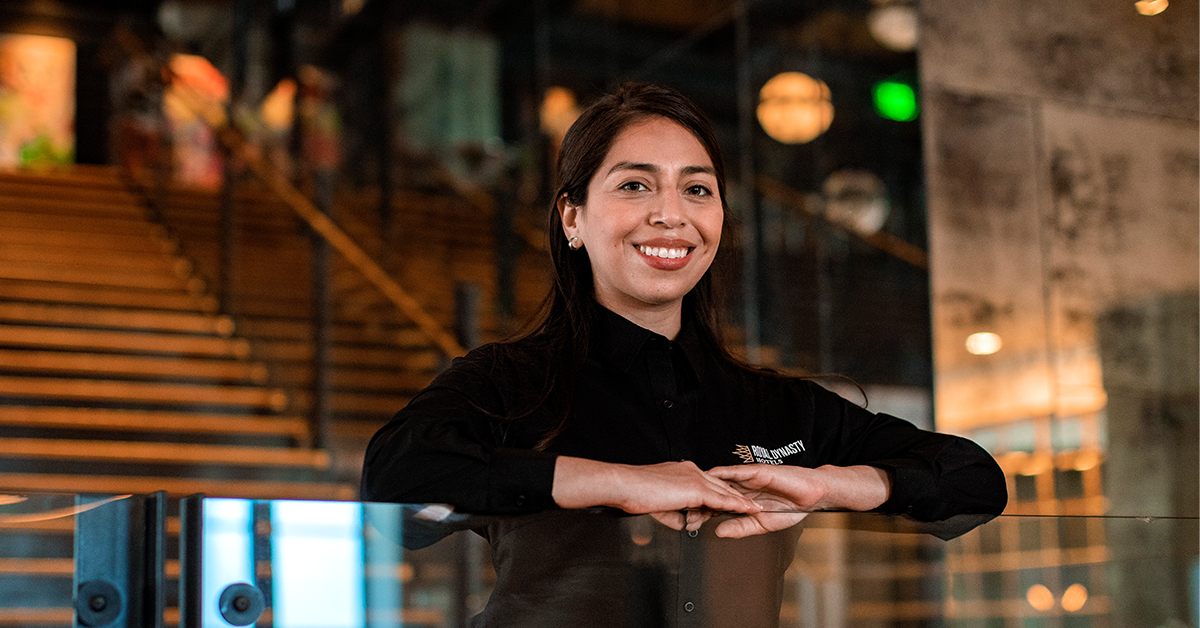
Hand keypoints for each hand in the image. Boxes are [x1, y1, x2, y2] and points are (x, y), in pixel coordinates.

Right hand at [552, 457, 760, 529]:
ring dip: (742, 500)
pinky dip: (736, 504)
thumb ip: (674, 514)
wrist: (626, 485)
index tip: (732, 501)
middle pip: (721, 486)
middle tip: (752, 504)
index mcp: (682, 473)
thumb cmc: (634, 493)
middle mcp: (691, 472)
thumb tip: (683, 524)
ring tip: (756, 508)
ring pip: (725, 491)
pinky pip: (721, 498)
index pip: (707, 484)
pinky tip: (747, 509)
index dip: (721, 494)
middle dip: (738, 496)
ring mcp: (695, 478)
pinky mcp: (695, 488)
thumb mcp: (658, 506)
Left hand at [706, 464, 890, 537]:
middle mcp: (742, 487)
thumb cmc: (791, 508)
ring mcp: (749, 478)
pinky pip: (739, 471)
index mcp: (742, 499)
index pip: (718, 503)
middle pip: (715, 491)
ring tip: (693, 495)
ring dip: (708, 487)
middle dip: (700, 500)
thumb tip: (718, 532)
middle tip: (684, 510)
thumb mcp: (761, 524)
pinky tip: (712, 475)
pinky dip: (725, 473)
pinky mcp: (758, 471)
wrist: (813, 496)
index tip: (688, 520)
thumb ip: (740, 527)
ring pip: (723, 480)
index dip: (703, 510)